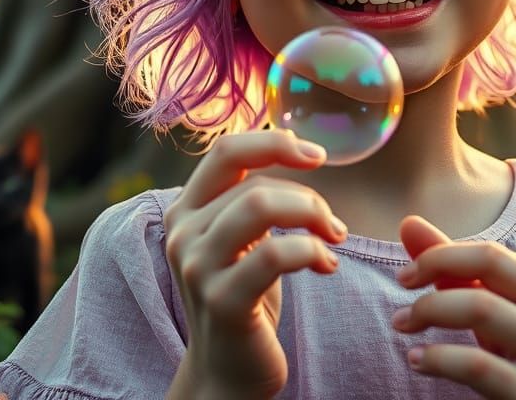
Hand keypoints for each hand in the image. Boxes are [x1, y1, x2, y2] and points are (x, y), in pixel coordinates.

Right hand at [163, 129, 346, 399]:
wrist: (227, 373)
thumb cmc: (243, 294)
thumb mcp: (239, 237)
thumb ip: (249, 194)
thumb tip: (293, 142)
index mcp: (185, 209)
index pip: (226, 151)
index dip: (274, 142)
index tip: (317, 155)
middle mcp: (182, 234)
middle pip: (256, 183)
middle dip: (308, 197)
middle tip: (333, 223)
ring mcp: (197, 268)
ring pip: (260, 206)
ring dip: (312, 216)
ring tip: (333, 238)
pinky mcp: (222, 302)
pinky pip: (275, 254)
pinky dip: (313, 252)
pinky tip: (327, 266)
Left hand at [392, 216, 515, 399]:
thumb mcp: (495, 315)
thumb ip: (455, 270)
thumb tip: (408, 223)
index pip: (491, 253)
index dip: (441, 255)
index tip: (406, 274)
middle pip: (487, 269)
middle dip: (433, 272)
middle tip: (402, 297)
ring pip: (480, 308)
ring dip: (429, 310)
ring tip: (402, 324)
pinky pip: (474, 364)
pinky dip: (437, 356)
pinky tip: (418, 360)